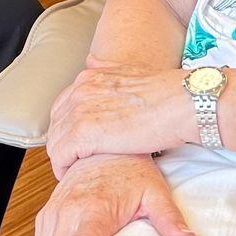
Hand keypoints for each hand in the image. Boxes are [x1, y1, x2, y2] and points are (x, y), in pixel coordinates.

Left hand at [46, 63, 192, 177]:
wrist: (180, 103)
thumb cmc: (165, 94)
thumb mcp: (129, 73)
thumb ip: (107, 70)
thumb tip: (91, 60)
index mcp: (90, 77)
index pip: (63, 106)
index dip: (68, 128)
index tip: (77, 143)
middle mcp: (80, 90)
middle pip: (56, 123)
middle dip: (63, 143)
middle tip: (74, 161)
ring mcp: (80, 110)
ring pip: (55, 141)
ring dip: (62, 158)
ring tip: (74, 171)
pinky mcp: (84, 132)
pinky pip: (60, 155)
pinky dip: (63, 168)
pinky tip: (73, 175)